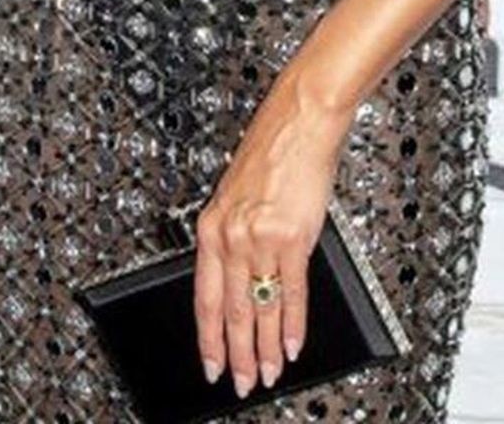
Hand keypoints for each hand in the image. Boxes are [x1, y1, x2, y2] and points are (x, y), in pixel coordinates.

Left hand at [193, 77, 349, 398]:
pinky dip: (292, 325)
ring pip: (260, 308)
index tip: (209, 364)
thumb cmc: (272, 153)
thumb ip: (236, 237)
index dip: (207, 336)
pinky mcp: (292, 236)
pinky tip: (292, 346)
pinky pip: (291, 293)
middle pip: (232, 310)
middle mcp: (231, 234)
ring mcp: (260, 237)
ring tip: (267, 375)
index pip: (204, 296)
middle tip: (241, 384)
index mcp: (211, 225)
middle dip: (236, 354)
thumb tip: (245, 282)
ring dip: (264, 349)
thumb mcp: (238, 196)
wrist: (299, 121)